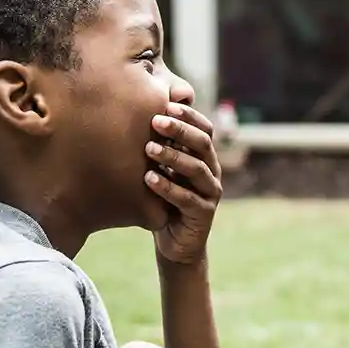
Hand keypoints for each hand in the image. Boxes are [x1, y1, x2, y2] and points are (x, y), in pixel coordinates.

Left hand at [147, 103, 220, 264]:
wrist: (175, 241)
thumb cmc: (164, 199)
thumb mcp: (162, 169)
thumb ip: (160, 146)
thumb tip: (136, 111)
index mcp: (205, 156)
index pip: (204, 128)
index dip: (188, 116)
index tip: (165, 105)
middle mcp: (212, 171)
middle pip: (203, 143)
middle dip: (180, 130)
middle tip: (155, 122)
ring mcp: (210, 193)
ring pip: (197, 169)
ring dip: (172, 157)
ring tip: (148, 149)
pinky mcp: (204, 214)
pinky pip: (188, 198)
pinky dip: (168, 188)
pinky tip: (149, 179)